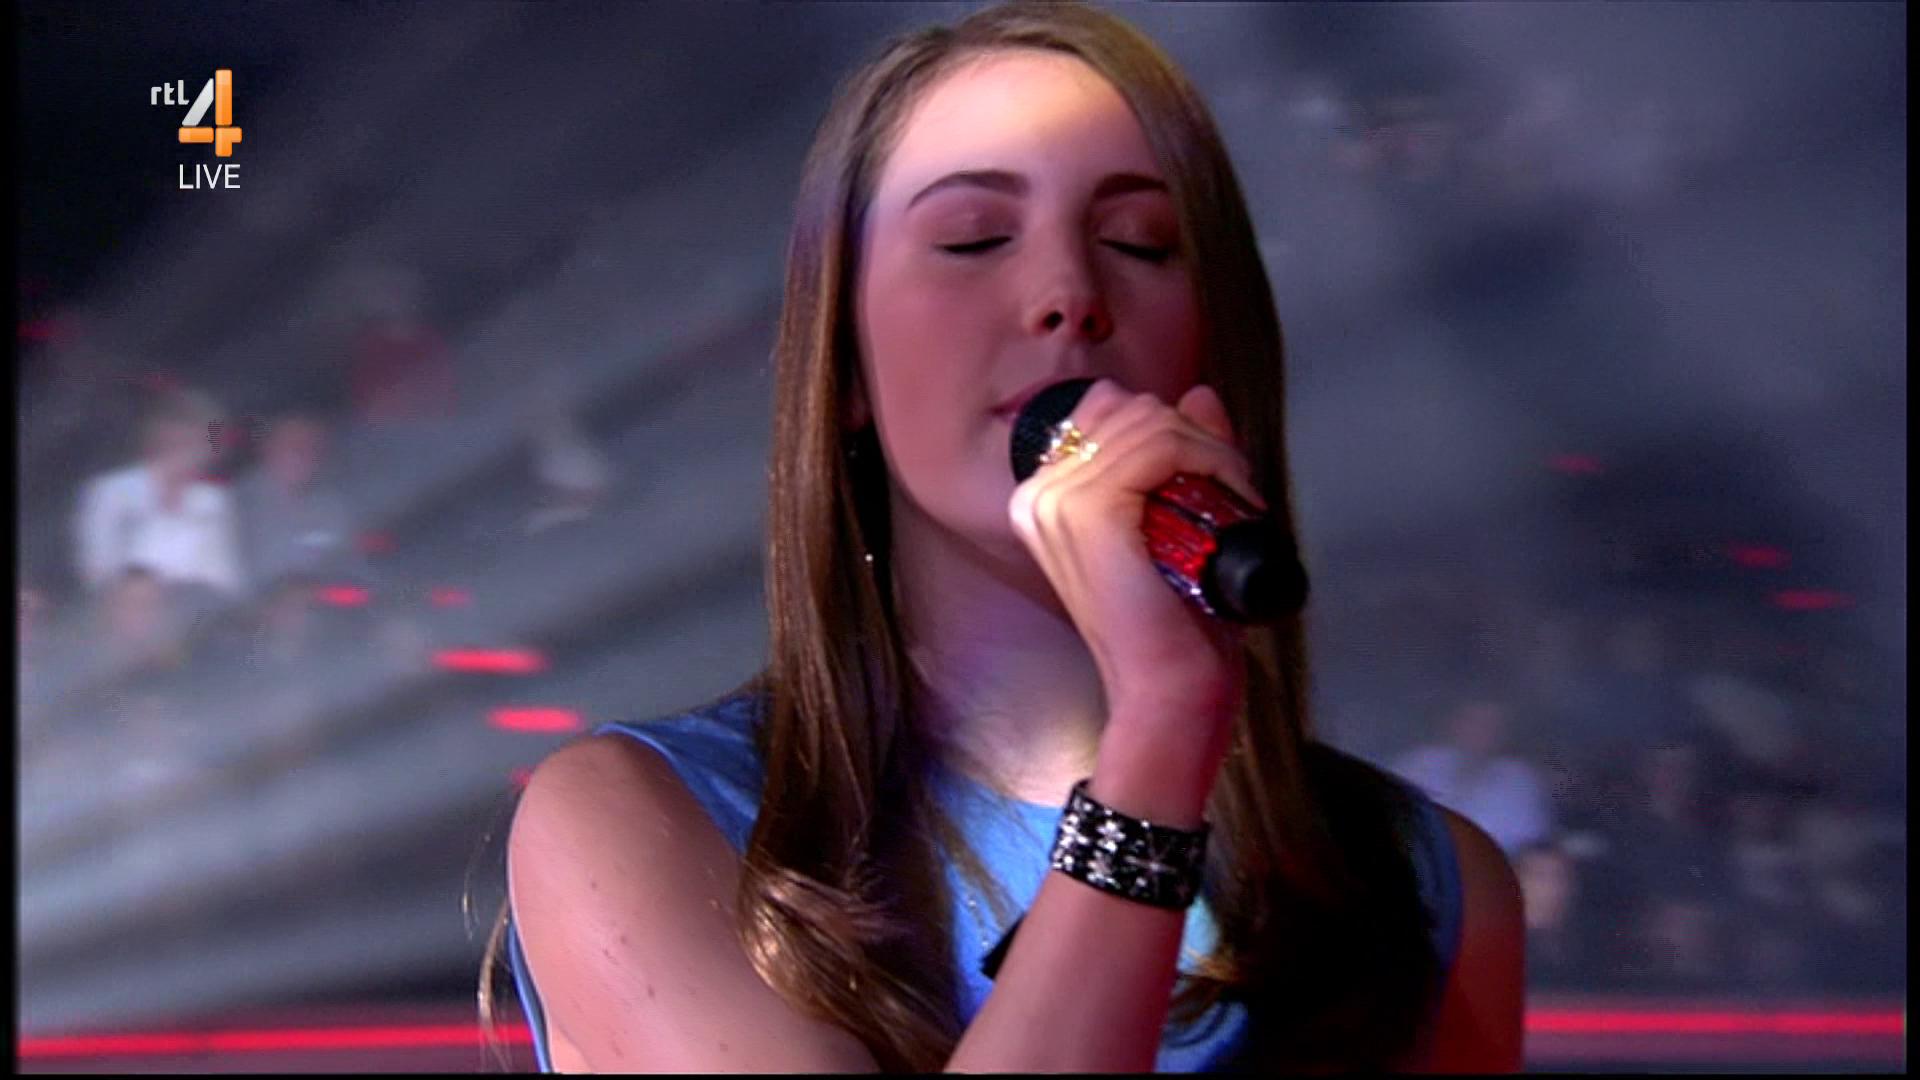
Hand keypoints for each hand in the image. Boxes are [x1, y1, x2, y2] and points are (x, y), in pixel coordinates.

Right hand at [1007, 379, 1266, 781]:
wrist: (1167, 691)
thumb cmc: (1174, 621)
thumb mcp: (1178, 518)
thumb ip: (1184, 453)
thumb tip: (1199, 393)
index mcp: (1043, 497)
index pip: (1107, 409)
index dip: (1169, 428)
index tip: (1209, 477)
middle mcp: (1036, 493)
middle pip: (1131, 408)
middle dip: (1195, 437)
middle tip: (1232, 492)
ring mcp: (1057, 501)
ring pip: (1152, 421)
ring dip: (1212, 452)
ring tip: (1238, 500)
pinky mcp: (1090, 512)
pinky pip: (1162, 445)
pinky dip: (1211, 461)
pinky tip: (1233, 500)